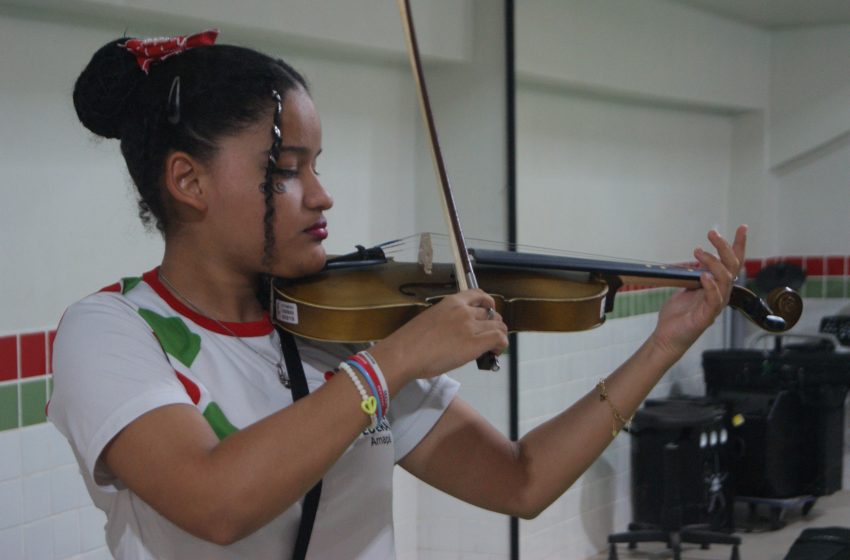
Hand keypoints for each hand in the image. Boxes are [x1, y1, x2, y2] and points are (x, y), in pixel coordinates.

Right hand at [369, 289, 508, 385]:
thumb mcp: (430, 320)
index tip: (489, 309)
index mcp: (451, 302)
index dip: (488, 302)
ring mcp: (471, 326)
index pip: (478, 294)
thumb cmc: (410, 342)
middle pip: (490, 312)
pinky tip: (495, 351)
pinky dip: (501, 344)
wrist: (405, 353)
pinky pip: (499, 338)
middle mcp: (464, 311)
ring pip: (498, 325)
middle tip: (489, 335)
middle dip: (493, 323)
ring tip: (494, 346)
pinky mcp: (475, 342)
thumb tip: (456, 332)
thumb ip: (447, 320)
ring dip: (499, 335)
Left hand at [652, 225, 746, 356]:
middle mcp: (721, 294)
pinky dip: (710, 286)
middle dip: (725, 247)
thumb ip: (695, 276)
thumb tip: (699, 263)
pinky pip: (714, 299)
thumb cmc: (678, 315)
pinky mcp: (706, 316)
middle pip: (732, 267)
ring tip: (698, 252)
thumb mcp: (687, 289)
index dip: (738, 245)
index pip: (733, 263)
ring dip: (713, 262)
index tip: (742, 227)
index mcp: (717, 286)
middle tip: (712, 234)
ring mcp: (715, 305)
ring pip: (725, 279)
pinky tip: (703, 276)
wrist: (668, 336)